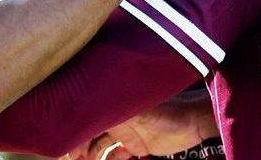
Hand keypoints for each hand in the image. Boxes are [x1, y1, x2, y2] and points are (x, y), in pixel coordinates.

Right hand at [70, 94, 215, 159]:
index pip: (89, 117)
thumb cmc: (169, 113)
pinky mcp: (136, 146)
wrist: (195, 123)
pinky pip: (116, 155)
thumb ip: (116, 113)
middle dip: (79, 145)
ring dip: (91, 155)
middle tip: (71, 158)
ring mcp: (127, 132)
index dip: (76, 131)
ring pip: (101, 146)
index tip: (66, 146)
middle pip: (91, 132)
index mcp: (116, 105)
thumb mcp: (139, 113)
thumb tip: (88, 111)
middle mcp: (118, 117)